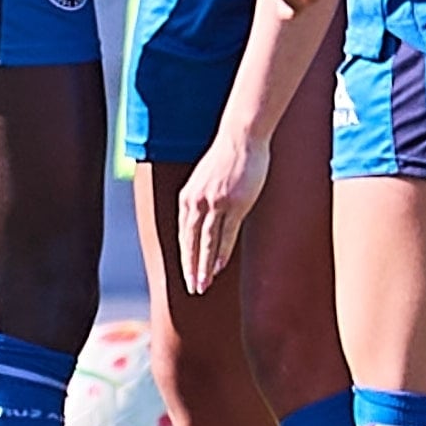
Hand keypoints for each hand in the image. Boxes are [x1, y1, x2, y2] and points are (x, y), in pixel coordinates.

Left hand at [176, 129, 272, 293]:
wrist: (241, 137)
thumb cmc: (228, 157)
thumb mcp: (207, 180)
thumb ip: (203, 201)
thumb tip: (207, 222)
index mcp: (188, 196)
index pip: (184, 234)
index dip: (186, 256)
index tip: (187, 274)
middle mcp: (196, 202)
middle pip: (191, 242)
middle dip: (191, 268)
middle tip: (193, 288)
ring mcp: (214, 203)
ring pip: (206, 243)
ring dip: (204, 267)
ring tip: (203, 285)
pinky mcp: (233, 204)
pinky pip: (225, 234)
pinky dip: (220, 253)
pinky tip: (219, 267)